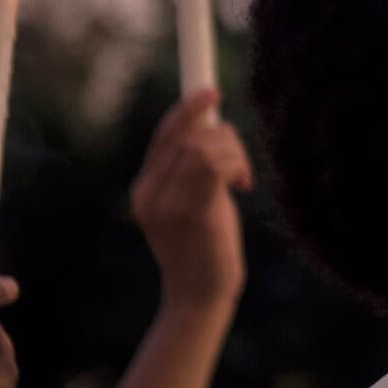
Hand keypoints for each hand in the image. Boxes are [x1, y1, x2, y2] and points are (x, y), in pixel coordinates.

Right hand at [130, 89, 248, 314]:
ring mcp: (165, 204)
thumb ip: (195, 170)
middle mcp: (147, 193)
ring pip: (202, 147)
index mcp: (144, 189)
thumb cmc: (206, 247)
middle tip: (241, 163)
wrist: (200, 296)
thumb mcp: (195, 202)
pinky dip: (236, 165)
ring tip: (242, 177)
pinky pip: (214, 166)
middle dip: (223, 135)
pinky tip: (243, 185)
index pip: (164, 136)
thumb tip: (214, 129)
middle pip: (185, 136)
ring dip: (234, 152)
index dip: (187, 109)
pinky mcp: (189, 213)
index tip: (210, 91)